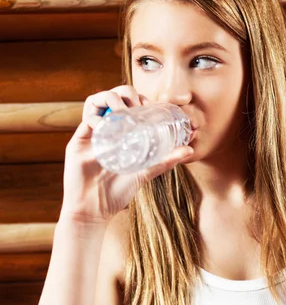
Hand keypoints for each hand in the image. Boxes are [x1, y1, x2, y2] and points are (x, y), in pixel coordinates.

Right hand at [60, 85, 193, 224]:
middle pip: (110, 97)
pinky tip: (108, 124)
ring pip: (95, 101)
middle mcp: (103, 130)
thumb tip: (189, 150)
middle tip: (137, 105)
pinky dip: (98, 117)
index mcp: (117, 133)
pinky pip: (86, 119)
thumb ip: (165, 161)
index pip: (125, 104)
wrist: (94, 211)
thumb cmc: (116, 193)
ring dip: (111, 98)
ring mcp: (90, 135)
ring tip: (123, 110)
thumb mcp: (144, 172)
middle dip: (125, 92)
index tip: (148, 104)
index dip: (136, 97)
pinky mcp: (78, 142)